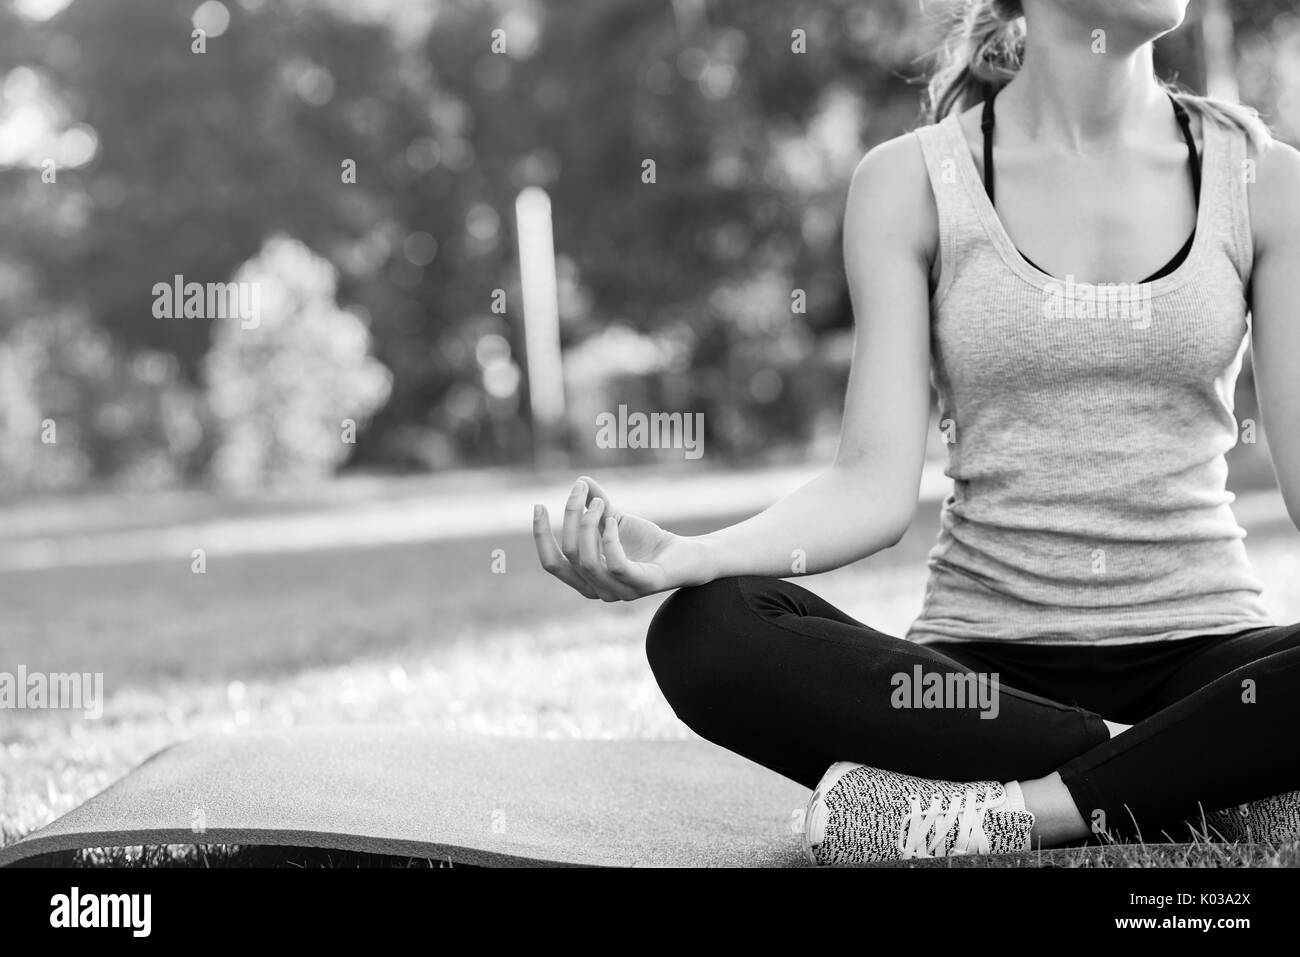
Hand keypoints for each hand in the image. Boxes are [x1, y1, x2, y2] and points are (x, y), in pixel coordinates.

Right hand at [533, 475, 714, 600]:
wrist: (687, 554)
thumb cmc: (647, 542)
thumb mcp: (615, 519)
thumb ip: (594, 504)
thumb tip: (580, 481)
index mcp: (586, 580)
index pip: (552, 563)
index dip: (541, 535)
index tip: (538, 505)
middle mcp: (599, 591)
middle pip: (569, 554)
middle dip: (570, 516)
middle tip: (580, 490)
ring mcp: (621, 592)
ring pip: (587, 561)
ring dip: (588, 524)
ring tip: (600, 502)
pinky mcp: (643, 585)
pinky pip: (617, 566)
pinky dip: (610, 540)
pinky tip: (613, 520)